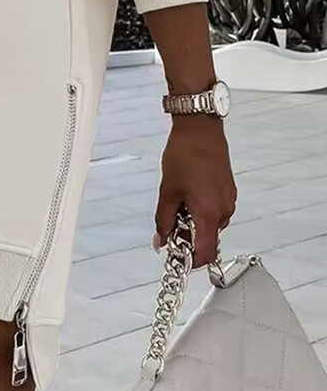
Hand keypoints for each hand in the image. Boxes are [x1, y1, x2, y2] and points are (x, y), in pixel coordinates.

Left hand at [154, 114, 236, 267]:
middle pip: (208, 239)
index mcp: (209, 213)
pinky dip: (202, 211)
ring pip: (211, 224)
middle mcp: (224, 210)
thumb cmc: (184, 155)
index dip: (191, 261)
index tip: (177, 257)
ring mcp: (229, 200)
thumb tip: (160, 241)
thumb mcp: (168, 190)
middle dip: (188, 238)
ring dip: (194, 223)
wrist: (200, 129)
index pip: (206, 253)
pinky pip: (216, 211)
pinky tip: (188, 195)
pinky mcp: (228, 191)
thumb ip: (163, 220)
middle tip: (169, 225)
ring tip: (177, 203)